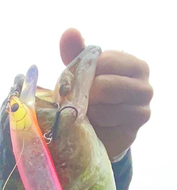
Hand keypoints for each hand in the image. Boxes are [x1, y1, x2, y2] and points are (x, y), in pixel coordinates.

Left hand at [59, 28, 152, 159]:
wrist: (95, 132)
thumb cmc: (89, 99)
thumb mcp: (81, 74)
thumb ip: (76, 53)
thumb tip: (70, 32)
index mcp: (132, 65)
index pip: (104, 61)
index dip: (85, 74)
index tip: (80, 83)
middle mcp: (144, 84)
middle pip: (104, 85)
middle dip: (85, 96)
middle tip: (82, 102)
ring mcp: (143, 106)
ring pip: (105, 106)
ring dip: (89, 111)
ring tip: (90, 114)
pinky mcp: (135, 127)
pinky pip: (107, 121)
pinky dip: (96, 123)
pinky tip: (97, 125)